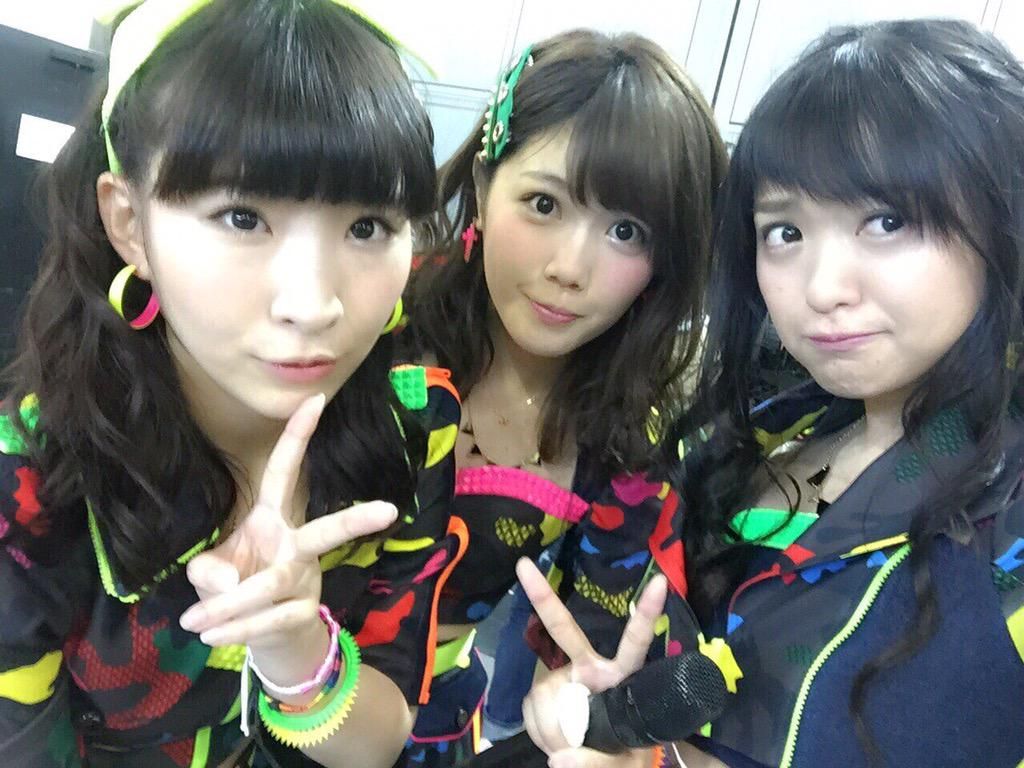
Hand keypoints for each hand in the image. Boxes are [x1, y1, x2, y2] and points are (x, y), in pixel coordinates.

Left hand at [179, 394, 397, 653]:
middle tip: (390, 511)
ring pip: (276, 584)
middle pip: (328, 531)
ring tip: (194, 624)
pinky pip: (270, 620)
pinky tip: (211, 636)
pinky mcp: (303, 613)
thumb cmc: (236, 588)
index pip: (284, 473)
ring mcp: (305, 580)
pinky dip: (236, 629)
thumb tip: (230, 580)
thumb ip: (207, 569)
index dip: (298, 437)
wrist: (267, 639)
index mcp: (272, 519)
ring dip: (231, 605)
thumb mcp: (208, 572)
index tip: (316, 398)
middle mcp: (295, 544)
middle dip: (356, 520)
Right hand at [515, 558, 667, 766]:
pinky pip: (531, 708)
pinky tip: (554, 740)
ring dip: (550, 729)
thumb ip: (596, 763)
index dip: (645, 615)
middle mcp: (591, 669)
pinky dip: (539, 730)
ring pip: (544, 693)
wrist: (602, 764)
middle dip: (543, 597)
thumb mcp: (622, 765)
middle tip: (523, 566)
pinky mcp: (543, 694)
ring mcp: (564, 679)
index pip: (635, 645)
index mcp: (622, 678)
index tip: (659, 583)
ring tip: (569, 747)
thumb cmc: (625, 757)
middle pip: (564, 630)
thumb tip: (557, 759)